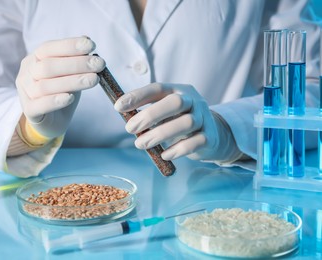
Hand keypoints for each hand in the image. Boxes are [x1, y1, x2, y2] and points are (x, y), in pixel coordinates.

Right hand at [16, 36, 104, 138]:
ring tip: (94, 80)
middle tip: (99, 64)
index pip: (48, 48)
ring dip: (72, 81)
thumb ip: (76, 59)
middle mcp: (27, 73)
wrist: (52, 120)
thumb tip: (87, 40)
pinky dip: (55, 101)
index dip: (69, 46)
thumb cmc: (62, 92)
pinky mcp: (29, 111)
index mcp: (35, 59)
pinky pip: (40, 105)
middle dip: (76, 64)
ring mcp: (25, 92)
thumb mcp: (71, 74)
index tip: (92, 45)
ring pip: (46, 86)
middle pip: (48, 66)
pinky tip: (70, 98)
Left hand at [114, 83, 241, 161]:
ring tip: (141, 144)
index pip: (158, 88)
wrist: (212, 135)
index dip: (138, 96)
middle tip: (129, 129)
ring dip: (159, 135)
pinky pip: (195, 143)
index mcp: (178, 91)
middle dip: (150, 115)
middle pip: (175, 103)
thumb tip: (125, 118)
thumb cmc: (179, 122)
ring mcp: (204, 118)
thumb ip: (148, 112)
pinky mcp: (210, 137)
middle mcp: (193, 101)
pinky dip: (177, 150)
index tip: (118, 107)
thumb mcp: (165, 113)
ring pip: (185, 123)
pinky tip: (164, 155)